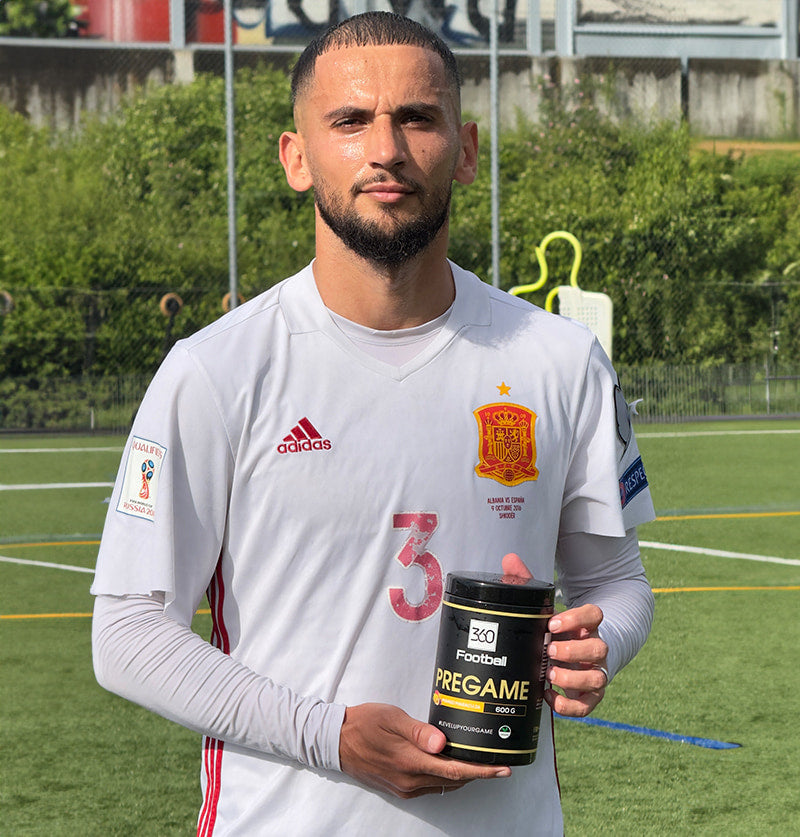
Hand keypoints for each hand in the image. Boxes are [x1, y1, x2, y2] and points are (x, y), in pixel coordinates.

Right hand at [339, 703, 510, 798]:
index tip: (502, 770)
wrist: (336, 740)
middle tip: (497, 762)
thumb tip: (443, 743)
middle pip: (453, 781)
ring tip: (478, 762)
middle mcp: (410, 780)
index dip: (482, 771)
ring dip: (462, 776)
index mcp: (410, 762)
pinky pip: (431, 786)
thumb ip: (418, 731)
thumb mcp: (391, 718)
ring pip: (443, 785)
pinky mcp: (399, 788)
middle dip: (477, 773)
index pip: (455, 770)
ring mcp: (404, 787)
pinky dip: (445, 778)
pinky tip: (450, 764)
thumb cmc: (364, 723)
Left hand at [501, 554, 607, 717]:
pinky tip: (550, 696)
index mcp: (585, 625)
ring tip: (551, 675)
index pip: (594, 615)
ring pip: (598, 678)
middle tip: (549, 650)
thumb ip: (528, 583)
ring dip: (574, 679)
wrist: (579, 655)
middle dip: (574, 652)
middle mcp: (596, 648)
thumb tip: (509, 559)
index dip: (576, 619)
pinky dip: (570, 705)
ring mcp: (596, 672)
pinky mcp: (591, 695)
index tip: (553, 622)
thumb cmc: (558, 630)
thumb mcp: (545, 607)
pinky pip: (588, 705)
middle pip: (599, 648)